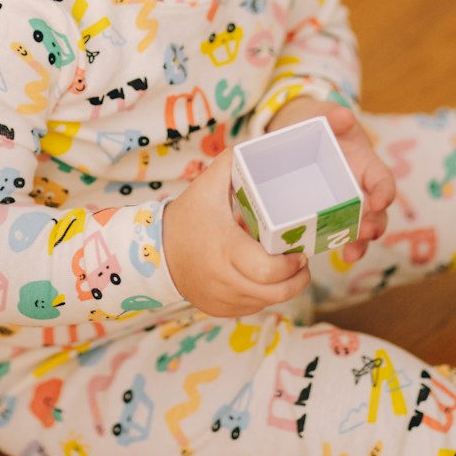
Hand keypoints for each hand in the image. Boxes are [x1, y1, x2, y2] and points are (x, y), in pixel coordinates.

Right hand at [162, 149, 312, 316]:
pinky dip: (263, 296)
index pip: (269, 270)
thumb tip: (254, 146)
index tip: (300, 252)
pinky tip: (265, 281)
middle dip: (296, 280)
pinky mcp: (218, 309)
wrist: (154, 252)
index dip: (291, 266)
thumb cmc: (186, 217)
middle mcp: (225, 279)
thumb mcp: (206, 186)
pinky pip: (251, 308)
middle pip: (274, 292)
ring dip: (282, 289)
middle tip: (301, 263)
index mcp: (226, 249)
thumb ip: (230, 163)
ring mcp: (221, 299)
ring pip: (265, 302)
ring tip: (289, 270)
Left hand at [267, 97, 395, 263]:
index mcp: (365, 165)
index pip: (383, 181)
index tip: (378, 201)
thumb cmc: (318, 124)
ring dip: (358, 244)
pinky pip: (331, 235)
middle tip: (364, 233)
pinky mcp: (323, 215)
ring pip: (358, 230)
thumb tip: (343, 115)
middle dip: (374, 226)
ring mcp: (342, 206)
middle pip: (376, 214)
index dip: (384, 192)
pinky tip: (317, 253)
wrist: (296, 134)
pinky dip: (329, 245)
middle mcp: (359, 190)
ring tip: (349, 255)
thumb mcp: (324, 115)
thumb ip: (333, 115)